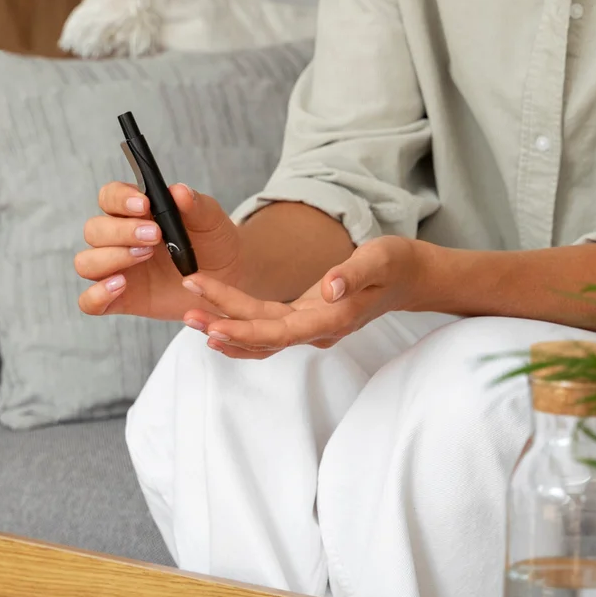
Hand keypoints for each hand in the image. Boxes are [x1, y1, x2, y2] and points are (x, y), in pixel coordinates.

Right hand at [76, 180, 246, 320]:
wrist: (228, 276)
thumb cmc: (213, 241)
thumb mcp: (212, 220)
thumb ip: (196, 205)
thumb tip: (179, 191)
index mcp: (134, 212)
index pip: (109, 197)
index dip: (120, 199)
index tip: (144, 205)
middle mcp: (119, 239)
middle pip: (94, 230)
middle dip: (120, 232)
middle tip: (154, 236)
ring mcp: (117, 270)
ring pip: (86, 262)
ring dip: (109, 258)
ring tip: (143, 257)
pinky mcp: (121, 299)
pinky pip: (90, 301)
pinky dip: (96, 295)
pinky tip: (119, 287)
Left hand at [181, 236, 428, 359]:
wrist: (409, 278)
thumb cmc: (395, 265)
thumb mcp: (380, 260)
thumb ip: (354, 274)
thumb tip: (327, 288)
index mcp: (333, 318)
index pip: (281, 332)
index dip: (245, 332)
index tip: (214, 326)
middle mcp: (317, 330)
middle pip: (263, 336)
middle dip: (223, 326)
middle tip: (187, 312)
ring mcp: (310, 327)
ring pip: (261, 335)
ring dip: (226, 328)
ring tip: (190, 315)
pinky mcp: (304, 318)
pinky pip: (267, 328)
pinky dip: (240, 327)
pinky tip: (216, 322)